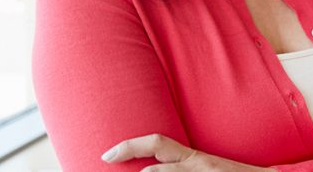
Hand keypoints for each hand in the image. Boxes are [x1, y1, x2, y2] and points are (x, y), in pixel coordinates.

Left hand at [102, 133, 271, 170]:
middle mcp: (196, 163)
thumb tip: (151, 170)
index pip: (158, 143)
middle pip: (157, 148)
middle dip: (129, 151)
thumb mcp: (206, 170)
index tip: (108, 153)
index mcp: (193, 158)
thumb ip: (183, 167)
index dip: (130, 145)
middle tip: (107, 158)